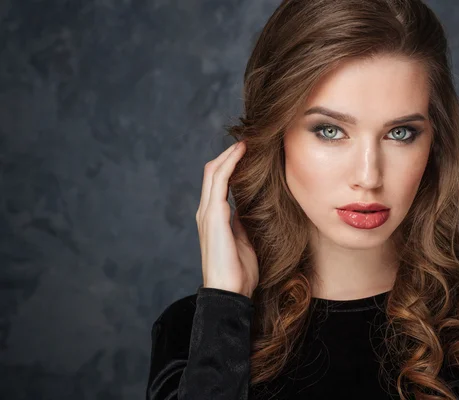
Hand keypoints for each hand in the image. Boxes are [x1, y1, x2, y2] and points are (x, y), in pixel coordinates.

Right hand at [196, 140, 257, 298]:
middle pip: (213, 171)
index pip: (218, 181)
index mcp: (214, 217)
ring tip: (246, 141)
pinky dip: (230, 163)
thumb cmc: (238, 271)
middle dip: (230, 154)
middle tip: (249, 140)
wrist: (229, 291)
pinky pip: (220, 180)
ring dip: (230, 154)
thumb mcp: (244, 240)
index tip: (249, 152)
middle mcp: (206, 211)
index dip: (231, 164)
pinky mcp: (213, 214)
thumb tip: (249, 209)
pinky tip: (242, 153)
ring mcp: (207, 212)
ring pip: (214, 171)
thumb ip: (242, 222)